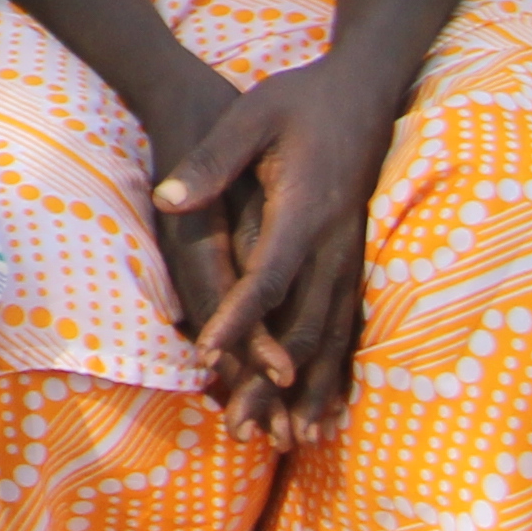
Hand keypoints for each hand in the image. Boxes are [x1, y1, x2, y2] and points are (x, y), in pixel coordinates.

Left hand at [153, 57, 395, 441]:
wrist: (364, 90)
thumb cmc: (300, 100)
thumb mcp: (252, 116)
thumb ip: (212, 160)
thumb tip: (167, 198)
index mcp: (303, 211)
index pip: (266, 278)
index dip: (237, 320)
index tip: (209, 358)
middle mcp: (334, 242)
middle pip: (302, 325)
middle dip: (272, 381)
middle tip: (243, 428)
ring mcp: (352, 255)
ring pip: (333, 335)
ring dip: (312, 391)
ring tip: (291, 440)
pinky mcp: (358, 259)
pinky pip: (351, 324)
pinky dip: (341, 369)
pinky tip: (332, 408)